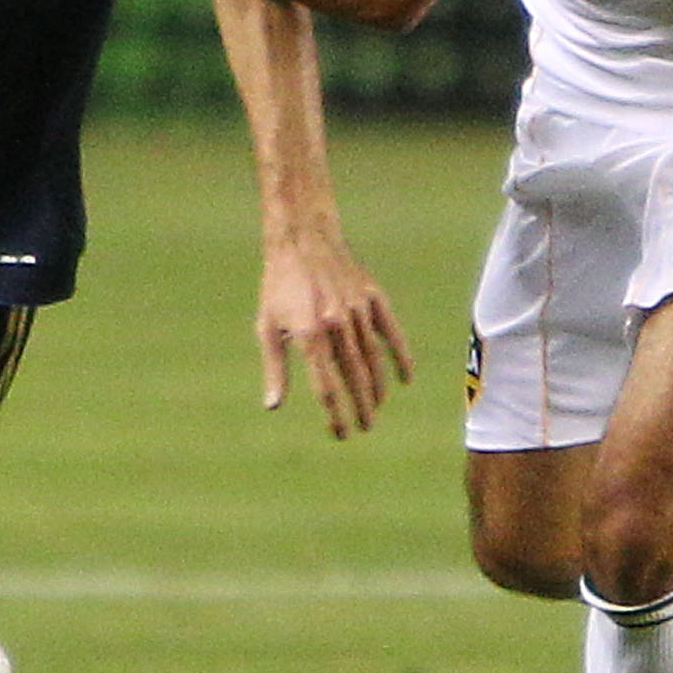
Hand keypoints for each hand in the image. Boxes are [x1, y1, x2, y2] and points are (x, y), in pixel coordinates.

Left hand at [258, 233, 410, 438]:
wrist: (302, 238)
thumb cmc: (278, 285)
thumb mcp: (267, 326)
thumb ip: (275, 368)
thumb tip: (273, 405)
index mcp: (309, 335)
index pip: (326, 388)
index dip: (335, 415)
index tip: (341, 434)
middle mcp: (336, 325)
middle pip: (354, 378)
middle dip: (361, 408)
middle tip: (364, 428)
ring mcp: (357, 311)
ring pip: (374, 359)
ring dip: (377, 389)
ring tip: (376, 409)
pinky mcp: (372, 297)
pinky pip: (391, 333)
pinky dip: (401, 357)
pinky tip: (405, 379)